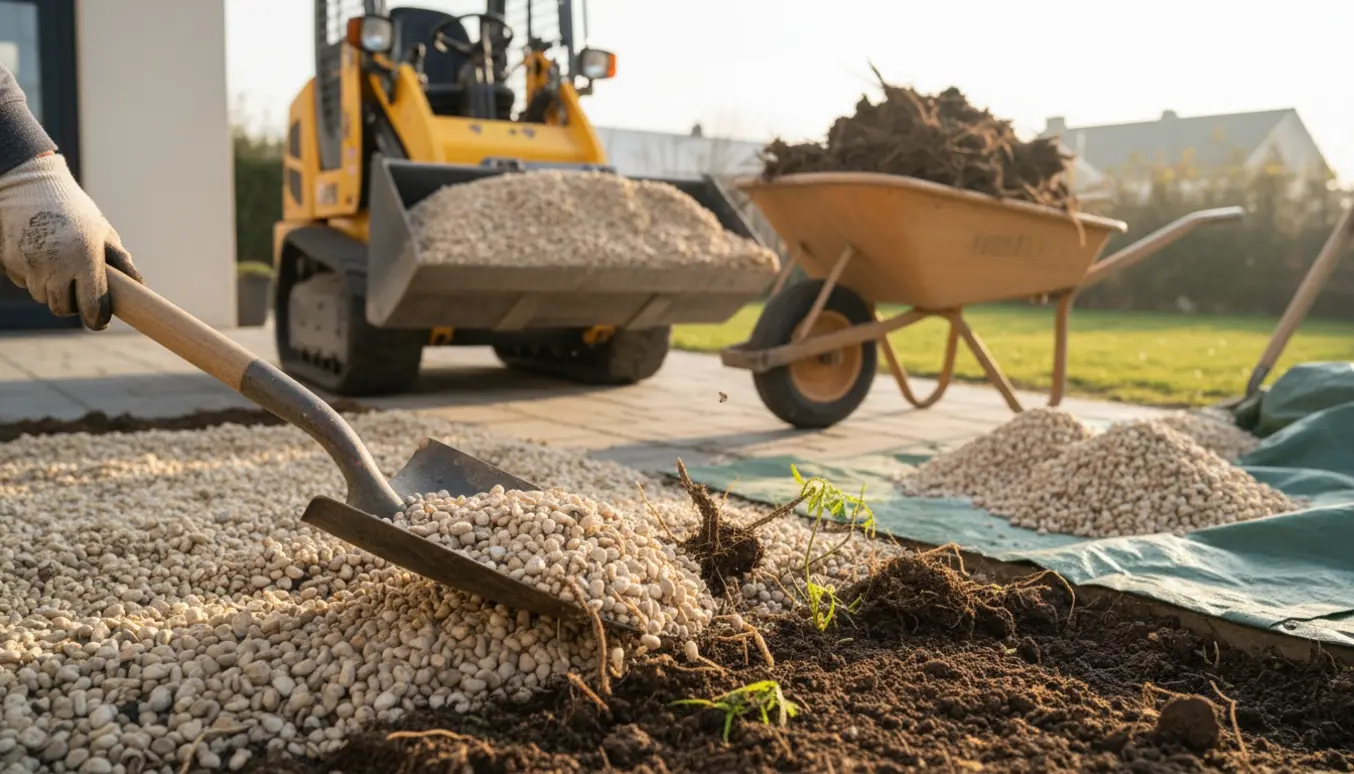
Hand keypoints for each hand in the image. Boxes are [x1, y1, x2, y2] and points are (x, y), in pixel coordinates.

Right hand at [0, 153, 142, 329]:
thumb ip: (119, 261)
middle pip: (63, 308)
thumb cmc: (75, 211)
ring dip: (52, 290)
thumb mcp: (102, 231)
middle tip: (79, 292)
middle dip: (72, 305)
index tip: (101, 321)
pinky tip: (39, 254)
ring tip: (59, 266)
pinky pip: (24, 282)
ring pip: (42, 297)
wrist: (31, 186)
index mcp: (85, 257)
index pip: (92, 305)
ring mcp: (30, 264)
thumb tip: (139, 287)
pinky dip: (33, 276)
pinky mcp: (9, 260)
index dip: (98, 319)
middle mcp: (56, 264)